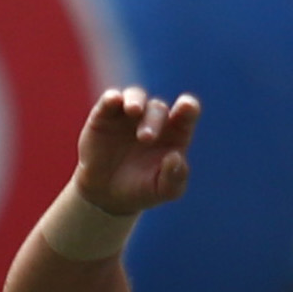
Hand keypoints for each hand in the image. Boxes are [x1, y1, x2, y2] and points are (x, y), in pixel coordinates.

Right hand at [73, 87, 200, 217]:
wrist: (107, 195)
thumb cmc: (142, 190)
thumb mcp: (163, 191)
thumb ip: (175, 178)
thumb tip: (176, 157)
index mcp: (174, 133)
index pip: (187, 113)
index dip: (188, 107)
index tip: (186, 106)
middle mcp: (153, 119)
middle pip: (159, 109)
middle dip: (154, 120)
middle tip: (146, 138)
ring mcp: (128, 115)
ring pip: (136, 96)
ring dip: (136, 101)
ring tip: (133, 110)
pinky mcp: (105, 115)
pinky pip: (110, 100)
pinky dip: (112, 98)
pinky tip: (114, 100)